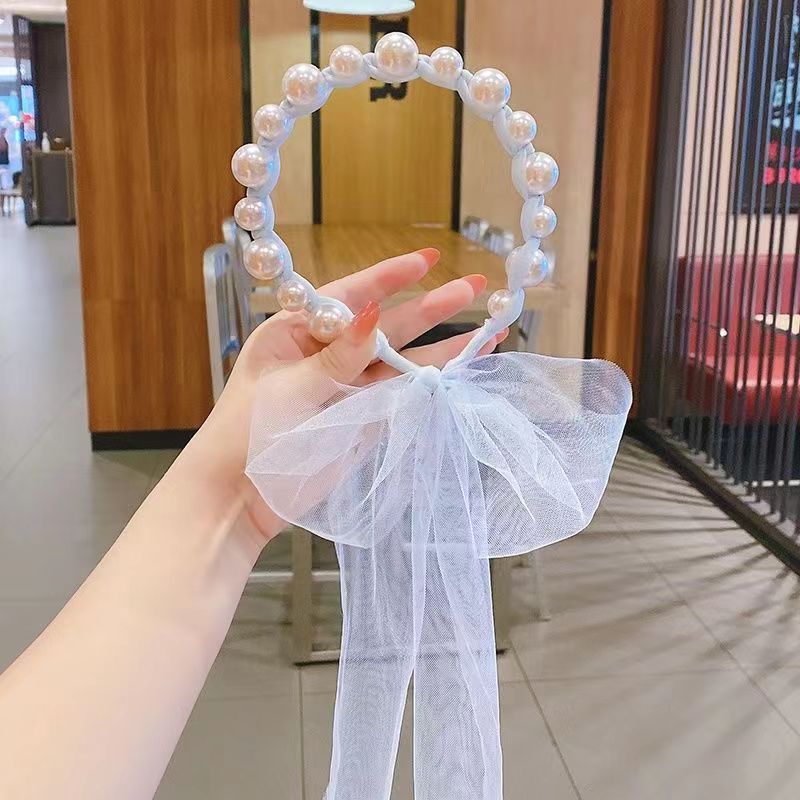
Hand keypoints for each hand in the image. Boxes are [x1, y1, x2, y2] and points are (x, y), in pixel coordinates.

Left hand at [181, 248, 506, 544]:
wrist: (236, 497)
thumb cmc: (244, 434)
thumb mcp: (289, 388)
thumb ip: (338, 357)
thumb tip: (375, 316)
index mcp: (296, 334)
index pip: (350, 297)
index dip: (390, 278)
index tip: (427, 259)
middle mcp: (326, 356)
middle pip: (386, 327)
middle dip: (430, 308)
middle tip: (472, 287)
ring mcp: (347, 388)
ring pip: (401, 363)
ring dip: (443, 349)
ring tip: (488, 331)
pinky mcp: (361, 420)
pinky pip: (401, 396)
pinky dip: (431, 384)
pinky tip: (462, 368)